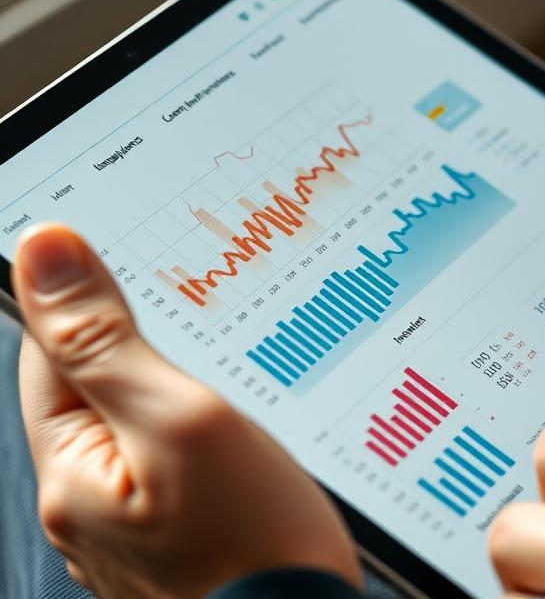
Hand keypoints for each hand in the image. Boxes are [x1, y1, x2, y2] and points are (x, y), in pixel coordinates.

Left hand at [15, 224, 361, 598]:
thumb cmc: (252, 539)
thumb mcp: (179, 417)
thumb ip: (106, 339)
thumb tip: (46, 251)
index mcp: (69, 473)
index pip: (51, 353)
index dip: (93, 303)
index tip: (139, 271)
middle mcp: (86, 507)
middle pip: (97, 394)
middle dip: (145, 356)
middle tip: (205, 338)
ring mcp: (131, 528)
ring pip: (140, 430)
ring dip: (175, 398)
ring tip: (225, 397)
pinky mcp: (175, 539)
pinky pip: (169, 467)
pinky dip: (197, 441)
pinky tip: (236, 448)